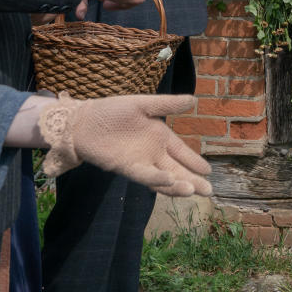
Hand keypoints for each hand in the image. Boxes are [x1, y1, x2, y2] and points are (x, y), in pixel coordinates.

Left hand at [38, 93, 211, 196]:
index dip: (194, 162)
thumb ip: (167, 104)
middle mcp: (152, 153)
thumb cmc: (111, 111)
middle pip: (177, 170)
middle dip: (193, 181)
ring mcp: (140, 162)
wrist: (83, 122)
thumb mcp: (143, 104)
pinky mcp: (125, 168)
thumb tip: (194, 100)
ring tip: (192, 191)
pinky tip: (170, 180)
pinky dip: (157, 180)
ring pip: (163, 178)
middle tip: (209, 192)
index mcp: (160, 137)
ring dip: (178, 185)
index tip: (209, 172)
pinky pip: (144, 175)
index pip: (182, 152)